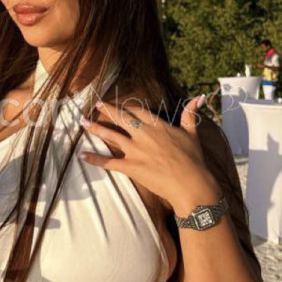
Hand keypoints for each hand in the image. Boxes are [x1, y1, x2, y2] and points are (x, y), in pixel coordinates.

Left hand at [78, 96, 220, 216]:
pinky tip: (82, 155)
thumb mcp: (192, 133)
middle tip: (97, 104)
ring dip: (95, 129)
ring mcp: (136, 150)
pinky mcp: (131, 167)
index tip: (119, 102)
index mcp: (158, 125)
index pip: (139, 111)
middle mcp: (144, 134)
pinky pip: (109, 162)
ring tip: (83, 122)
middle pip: (122, 118)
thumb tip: (199, 97)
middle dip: (108, 110)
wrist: (190, 184)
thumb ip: (190, 114)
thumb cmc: (193, 159)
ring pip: (111, 135)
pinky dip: (94, 159)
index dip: (127, 106)